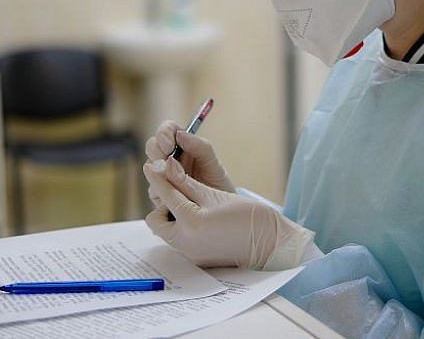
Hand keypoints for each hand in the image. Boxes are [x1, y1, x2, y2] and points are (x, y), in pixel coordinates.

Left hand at [143, 157, 313, 270]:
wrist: (271, 245)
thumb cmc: (249, 217)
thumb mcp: (214, 194)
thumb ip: (186, 182)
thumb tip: (166, 166)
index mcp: (191, 223)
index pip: (165, 194)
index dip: (158, 176)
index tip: (152, 165)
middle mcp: (186, 243)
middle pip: (157, 219)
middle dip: (163, 203)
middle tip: (178, 191)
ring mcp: (190, 254)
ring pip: (167, 230)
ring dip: (172, 215)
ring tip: (190, 203)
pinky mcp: (197, 258)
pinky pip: (179, 239)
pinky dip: (183, 226)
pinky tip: (199, 217)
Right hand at [144, 120, 234, 207]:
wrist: (219, 210)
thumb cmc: (217, 183)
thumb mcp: (213, 164)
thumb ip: (200, 147)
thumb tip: (180, 134)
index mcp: (182, 144)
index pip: (167, 130)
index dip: (164, 134)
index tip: (169, 145)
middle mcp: (169, 157)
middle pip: (152, 146)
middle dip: (157, 152)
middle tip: (165, 163)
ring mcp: (162, 175)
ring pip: (150, 168)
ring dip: (159, 173)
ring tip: (174, 182)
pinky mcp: (159, 193)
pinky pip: (153, 189)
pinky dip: (161, 191)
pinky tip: (173, 195)